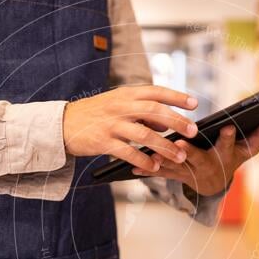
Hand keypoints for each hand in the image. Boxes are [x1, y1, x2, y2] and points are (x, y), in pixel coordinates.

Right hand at [62, 85, 198, 171]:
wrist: (64, 124)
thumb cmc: (96, 114)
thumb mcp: (119, 106)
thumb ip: (143, 112)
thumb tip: (167, 123)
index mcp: (126, 94)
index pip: (156, 91)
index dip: (176, 96)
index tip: (195, 103)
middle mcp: (120, 106)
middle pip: (154, 111)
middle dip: (176, 121)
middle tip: (192, 131)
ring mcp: (111, 124)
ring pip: (144, 135)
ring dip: (165, 146)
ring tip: (179, 156)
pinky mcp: (103, 142)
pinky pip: (128, 152)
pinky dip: (144, 160)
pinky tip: (154, 166)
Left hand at [132, 121, 258, 195]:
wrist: (214, 185)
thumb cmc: (231, 161)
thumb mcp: (246, 151)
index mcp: (224, 157)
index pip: (229, 145)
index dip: (228, 138)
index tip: (227, 127)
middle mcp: (207, 166)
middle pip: (198, 159)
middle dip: (189, 152)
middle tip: (180, 144)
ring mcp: (189, 173)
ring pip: (176, 167)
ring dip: (163, 162)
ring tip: (151, 156)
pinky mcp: (174, 175)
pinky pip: (160, 173)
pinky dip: (147, 170)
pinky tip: (133, 166)